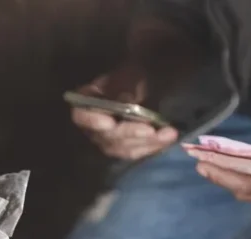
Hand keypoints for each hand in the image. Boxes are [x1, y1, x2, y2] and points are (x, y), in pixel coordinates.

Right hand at [71, 17, 199, 159]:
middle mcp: (94, 126)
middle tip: (151, 130)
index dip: (92, 122)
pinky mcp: (126, 147)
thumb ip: (126, 88)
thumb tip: (130, 105)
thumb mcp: (130, 74)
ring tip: (168, 134)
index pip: (81, 116)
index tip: (110, 123)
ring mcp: (109, 140)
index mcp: (88, 102)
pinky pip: (137, 152)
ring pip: (123, 148)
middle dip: (131, 134)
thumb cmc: (134, 74)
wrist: (146, 80)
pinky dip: (153, 147)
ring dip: (146, 143)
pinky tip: (169, 139)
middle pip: (107, 137)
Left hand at [190, 120, 250, 210]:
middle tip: (200, 162)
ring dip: (231, 181)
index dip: (222, 174)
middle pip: (247, 193)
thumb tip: (241, 154)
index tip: (201, 163)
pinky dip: (246, 183)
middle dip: (221, 178)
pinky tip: (233, 171)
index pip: (249, 183)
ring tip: (210, 166)